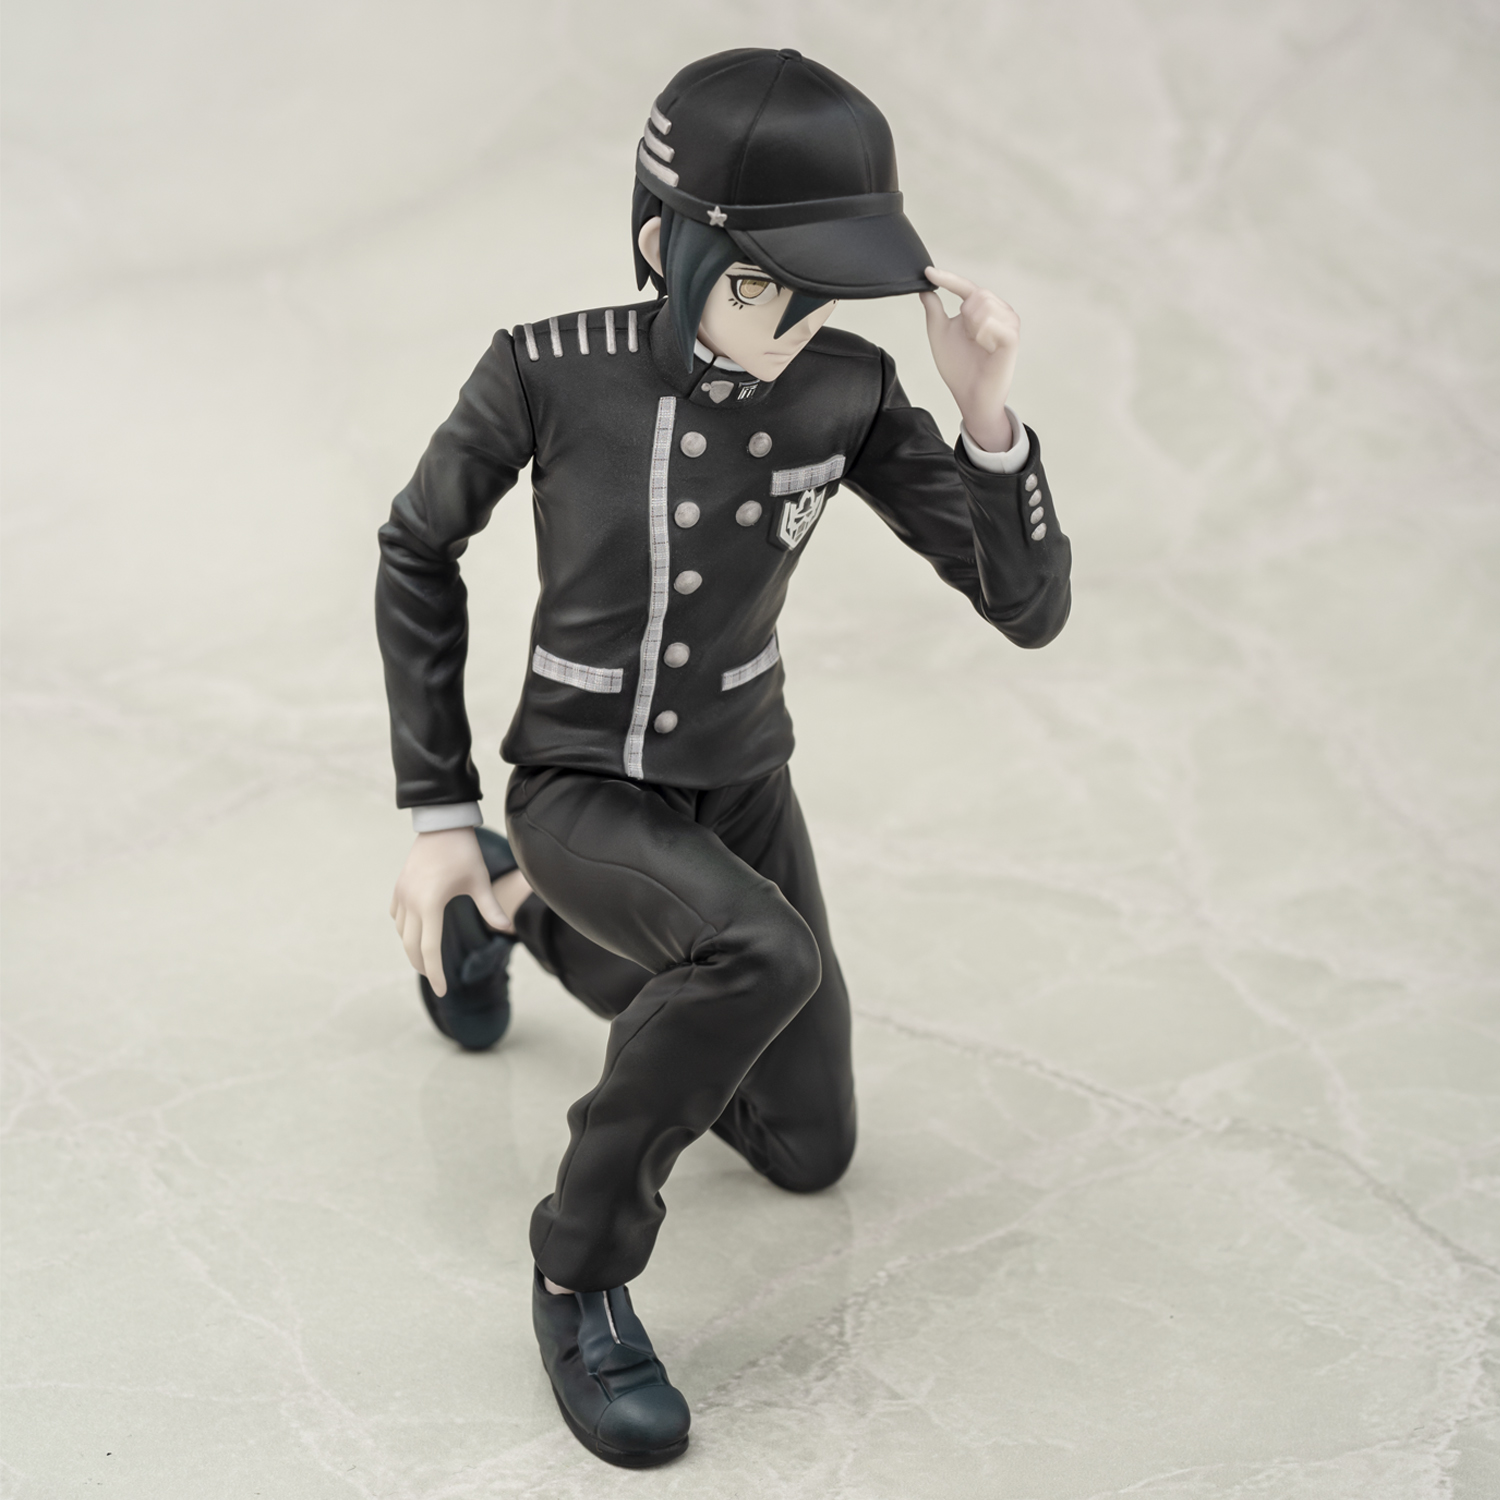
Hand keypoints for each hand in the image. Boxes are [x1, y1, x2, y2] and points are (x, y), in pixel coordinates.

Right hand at [389, 828, 510, 996]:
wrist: (442, 824)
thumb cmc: (464, 853)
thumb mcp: (480, 882)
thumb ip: (492, 908)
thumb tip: (508, 930)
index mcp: (431, 903)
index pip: (430, 949)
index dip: (436, 973)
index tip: (443, 991)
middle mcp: (412, 902)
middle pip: (412, 946)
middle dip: (423, 966)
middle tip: (436, 980)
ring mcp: (402, 894)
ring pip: (403, 933)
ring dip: (413, 948)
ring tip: (428, 959)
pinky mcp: (400, 887)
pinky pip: (397, 917)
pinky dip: (405, 930)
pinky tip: (416, 933)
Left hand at [919, 267, 1019, 453]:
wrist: (970, 396)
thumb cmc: (958, 367)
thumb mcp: (939, 334)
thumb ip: (934, 311)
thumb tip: (924, 289)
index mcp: (983, 309)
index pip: (965, 286)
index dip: (947, 278)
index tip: (927, 272)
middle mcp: (999, 311)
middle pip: (976, 294)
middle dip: (964, 315)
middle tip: (967, 337)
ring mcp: (1009, 323)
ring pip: (984, 305)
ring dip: (972, 326)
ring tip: (977, 344)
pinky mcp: (1012, 338)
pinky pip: (991, 323)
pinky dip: (982, 335)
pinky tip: (985, 349)